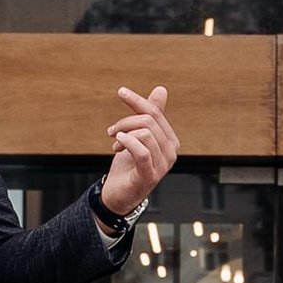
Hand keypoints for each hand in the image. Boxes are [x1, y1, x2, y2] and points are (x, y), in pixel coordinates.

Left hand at [102, 83, 176, 214]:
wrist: (119, 193)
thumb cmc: (129, 165)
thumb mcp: (138, 136)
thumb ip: (151, 115)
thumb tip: (161, 89)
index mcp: (170, 140)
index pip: (155, 112)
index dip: (137, 101)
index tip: (121, 92)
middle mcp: (171, 151)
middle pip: (149, 121)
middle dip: (126, 121)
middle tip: (111, 131)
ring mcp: (163, 164)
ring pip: (145, 133)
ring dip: (123, 133)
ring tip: (114, 142)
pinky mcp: (150, 175)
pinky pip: (141, 151)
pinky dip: (127, 143)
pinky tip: (117, 144)